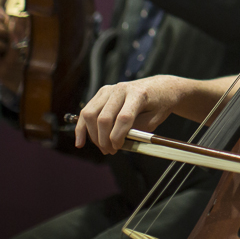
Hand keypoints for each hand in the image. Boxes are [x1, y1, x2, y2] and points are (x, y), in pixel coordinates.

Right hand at [73, 75, 188, 153]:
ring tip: (102, 148)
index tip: (118, 148)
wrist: (159, 88)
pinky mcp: (102, 93)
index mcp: (138, 94)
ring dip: (93, 135)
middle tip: (111, 151)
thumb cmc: (159, 104)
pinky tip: (80, 142)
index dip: (118, 137)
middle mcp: (121, 89)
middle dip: (104, 140)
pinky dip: (81, 127)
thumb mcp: (155, 119)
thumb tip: (118, 142)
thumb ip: (137, 131)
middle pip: (104, 118)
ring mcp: (109, 90)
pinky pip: (86, 111)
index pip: (123, 118)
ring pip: (90, 114)